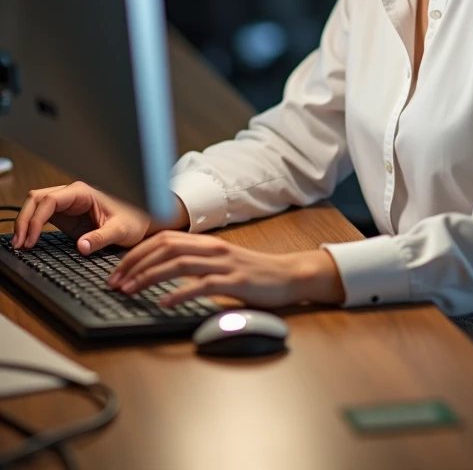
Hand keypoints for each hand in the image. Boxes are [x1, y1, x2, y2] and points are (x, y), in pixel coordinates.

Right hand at [11, 181, 188, 254]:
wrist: (144, 218)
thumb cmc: (136, 219)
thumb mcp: (121, 230)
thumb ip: (101, 237)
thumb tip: (82, 246)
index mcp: (84, 192)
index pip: (50, 199)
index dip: (35, 219)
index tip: (30, 239)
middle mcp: (73, 194)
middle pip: (37, 198)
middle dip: (24, 219)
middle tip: (20, 244)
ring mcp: (69, 203)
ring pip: (37, 204)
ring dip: (26, 221)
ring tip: (21, 244)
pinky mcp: (68, 214)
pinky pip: (43, 215)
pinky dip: (33, 226)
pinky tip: (29, 241)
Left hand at [106, 230, 345, 307]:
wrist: (287, 276)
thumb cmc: (252, 273)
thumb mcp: (220, 263)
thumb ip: (195, 264)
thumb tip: (162, 272)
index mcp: (206, 243)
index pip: (163, 239)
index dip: (137, 253)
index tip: (118, 270)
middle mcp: (212, 248)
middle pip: (165, 248)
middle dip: (135, 264)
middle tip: (115, 282)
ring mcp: (223, 264)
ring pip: (178, 263)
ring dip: (149, 277)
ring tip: (130, 290)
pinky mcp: (235, 282)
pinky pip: (202, 285)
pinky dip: (179, 292)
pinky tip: (164, 302)